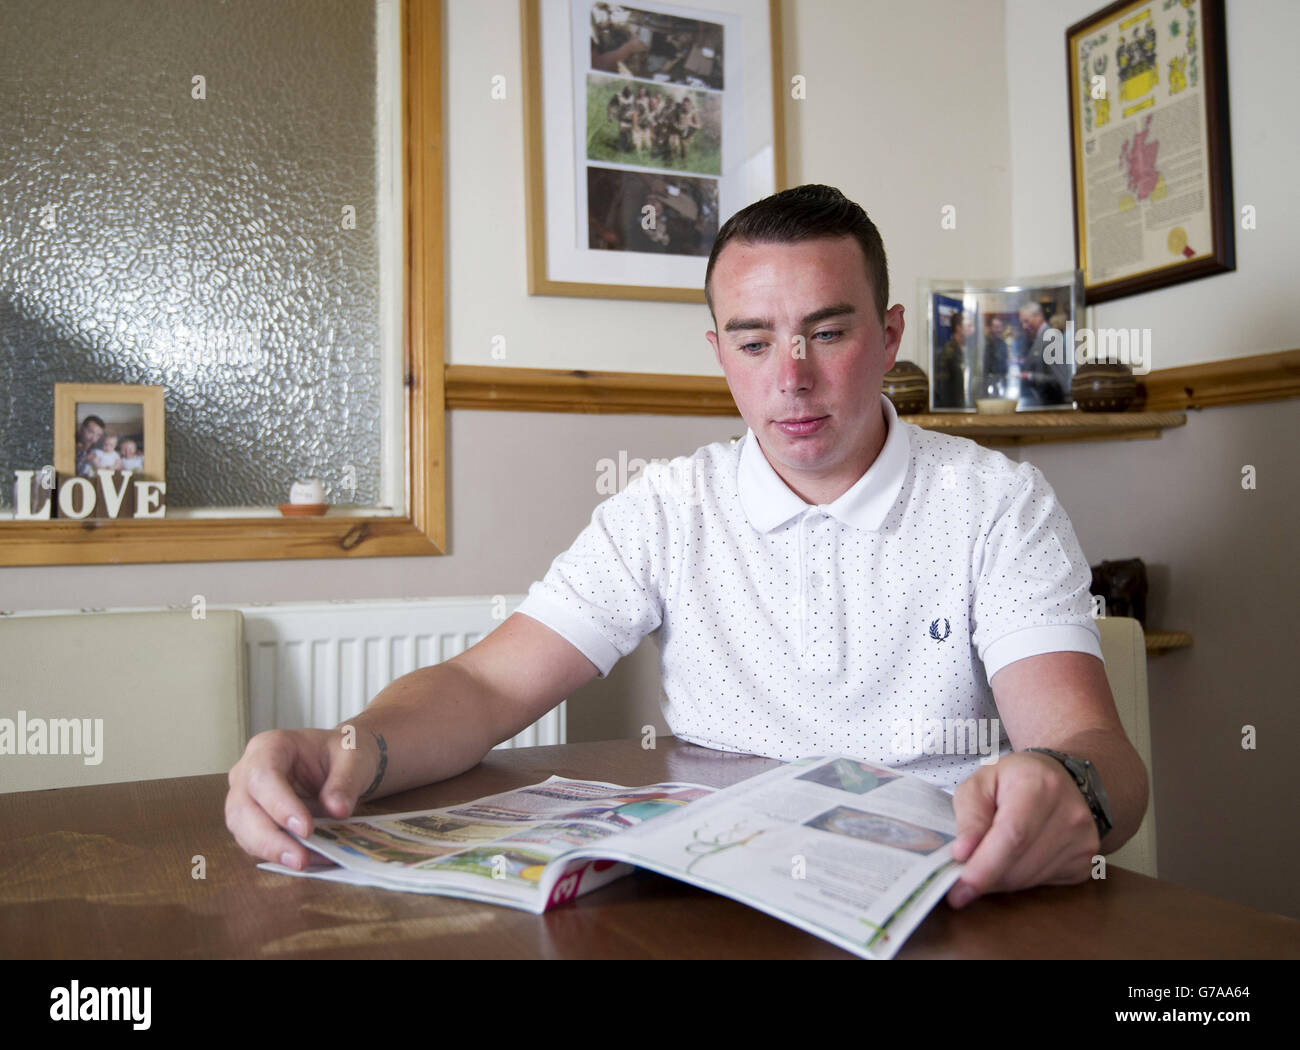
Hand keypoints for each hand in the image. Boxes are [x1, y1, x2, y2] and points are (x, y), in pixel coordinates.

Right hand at [225, 726, 382, 869]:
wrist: (340, 763)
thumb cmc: (341, 754)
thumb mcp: (353, 758)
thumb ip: (346, 782)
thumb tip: (338, 810)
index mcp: (270, 746)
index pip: (263, 776)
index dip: (280, 804)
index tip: (306, 828)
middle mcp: (248, 771)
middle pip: (242, 807)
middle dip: (269, 838)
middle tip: (299, 858)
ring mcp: (245, 796)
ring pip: (242, 829)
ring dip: (270, 851)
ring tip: (304, 862)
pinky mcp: (251, 820)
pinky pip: (254, 841)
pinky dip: (277, 854)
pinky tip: (306, 860)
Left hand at [945, 751, 1098, 908]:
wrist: (1060, 778)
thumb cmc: (1014, 779)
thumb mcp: (980, 783)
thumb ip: (969, 816)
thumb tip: (962, 853)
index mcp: (1039, 786)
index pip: (1013, 836)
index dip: (984, 867)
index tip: (959, 890)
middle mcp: (1069, 815)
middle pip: (1019, 864)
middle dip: (985, 877)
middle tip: (961, 878)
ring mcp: (1083, 841)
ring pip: (1029, 880)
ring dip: (1001, 879)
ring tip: (988, 859)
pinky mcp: (1086, 862)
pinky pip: (1043, 883)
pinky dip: (1020, 879)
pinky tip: (1015, 858)